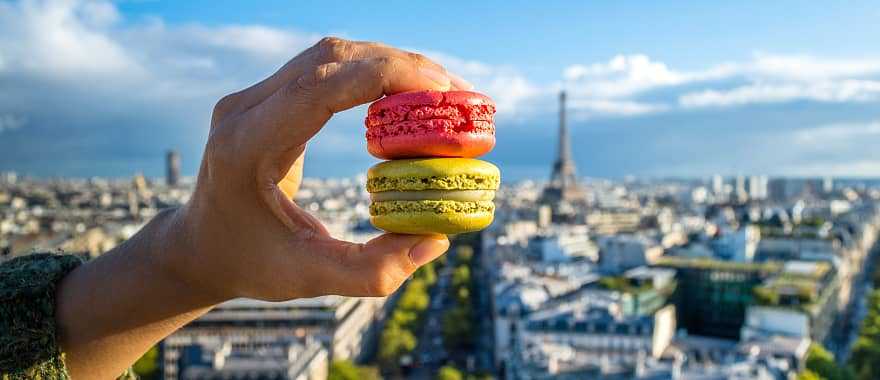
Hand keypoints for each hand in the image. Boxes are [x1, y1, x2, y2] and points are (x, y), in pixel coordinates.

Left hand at [164, 37, 461, 300]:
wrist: (197, 247)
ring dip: (391, 64)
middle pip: (332, 58)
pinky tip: (407, 97)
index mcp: (247, 145)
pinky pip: (327, 69)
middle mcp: (245, 110)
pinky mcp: (267, 97)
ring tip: (443, 96)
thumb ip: (371, 270)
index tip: (442, 91)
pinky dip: (372, 73)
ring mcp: (252, 97)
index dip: (386, 76)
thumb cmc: (249, 263)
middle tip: (458, 96)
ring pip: (332, 55)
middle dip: (403, 66)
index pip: (321, 87)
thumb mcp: (307, 278)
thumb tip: (435, 239)